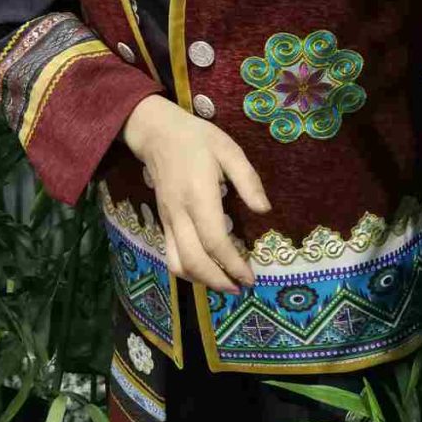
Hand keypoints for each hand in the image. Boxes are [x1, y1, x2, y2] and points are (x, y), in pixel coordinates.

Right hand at [122, 95, 270, 293]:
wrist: (157, 133)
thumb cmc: (197, 139)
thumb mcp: (229, 150)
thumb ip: (248, 180)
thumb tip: (264, 210)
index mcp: (199, 196)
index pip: (214, 241)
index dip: (233, 264)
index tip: (250, 277)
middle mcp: (180, 213)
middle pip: (193, 261)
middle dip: (217, 281)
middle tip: (239, 287)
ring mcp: (168, 220)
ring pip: (177, 263)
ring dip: (200, 280)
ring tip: (223, 283)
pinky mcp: (163, 222)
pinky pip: (171, 254)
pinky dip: (188, 269)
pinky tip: (206, 268)